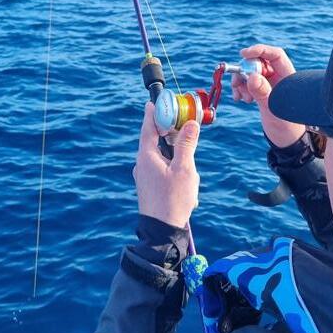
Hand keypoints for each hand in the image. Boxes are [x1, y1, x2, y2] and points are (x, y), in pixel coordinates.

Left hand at [133, 102, 199, 228]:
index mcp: (146, 155)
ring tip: (187, 150)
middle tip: (181, 120)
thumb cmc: (172, 200)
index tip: (159, 99)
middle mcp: (142, 163)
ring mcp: (144, 175)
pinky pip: (159, 165)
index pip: (148, 125)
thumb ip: (187, 144)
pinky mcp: (149, 185)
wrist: (161, 232)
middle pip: (153, 138)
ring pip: (158, 152)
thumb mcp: (184, 169)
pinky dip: (170, 160)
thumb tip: (190, 123)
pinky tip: (183, 171)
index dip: (154, 111)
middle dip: (168, 129)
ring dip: (171, 147)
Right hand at [231, 43, 304, 147]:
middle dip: (244, 70)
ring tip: (241, 96)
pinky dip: (240, 88)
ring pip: (250, 72)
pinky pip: (247, 83)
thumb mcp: (274, 110)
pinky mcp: (261, 91)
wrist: (286, 139)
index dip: (260, 50)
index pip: (274, 55)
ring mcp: (269, 84)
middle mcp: (278, 77)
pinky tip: (240, 99)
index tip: (243, 54)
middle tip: (237, 84)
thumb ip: (263, 93)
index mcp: (287, 77)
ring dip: (240, 81)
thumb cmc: (287, 126)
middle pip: (258, 62)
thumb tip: (251, 77)